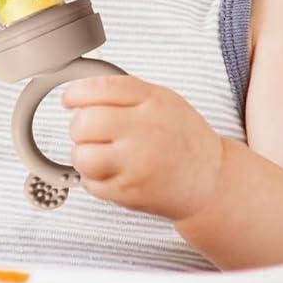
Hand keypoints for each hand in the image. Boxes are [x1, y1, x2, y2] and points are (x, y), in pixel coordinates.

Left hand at [61, 74, 225, 220]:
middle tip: (89, 130)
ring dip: (82, 155)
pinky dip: (93, 178)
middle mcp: (144, 131)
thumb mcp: (163, 99)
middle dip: (79, 126)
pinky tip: (109, 172)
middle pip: (84, 123)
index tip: (69, 99)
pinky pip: (91, 184)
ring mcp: (137, 165)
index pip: (99, 88)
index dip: (76, 92)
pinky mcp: (131, 193)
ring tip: (98, 153)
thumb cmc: (184, 138)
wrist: (212, 181)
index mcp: (152, 102)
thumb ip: (126, 92)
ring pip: (82, 156)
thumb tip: (81, 89)